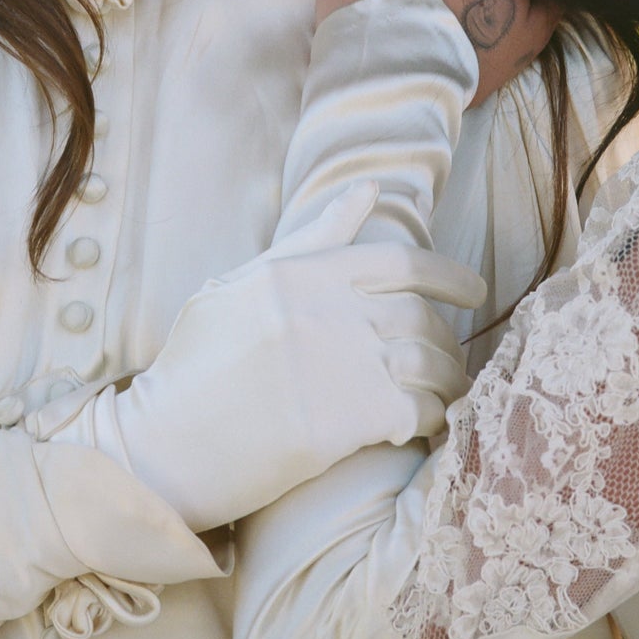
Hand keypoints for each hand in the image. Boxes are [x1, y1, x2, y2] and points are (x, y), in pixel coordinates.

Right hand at [46, 182, 482, 531]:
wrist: (162, 447)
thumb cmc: (195, 367)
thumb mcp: (240, 287)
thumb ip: (308, 242)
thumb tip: (368, 191)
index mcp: (300, 274)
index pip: (401, 261)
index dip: (451, 276)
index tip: (475, 292)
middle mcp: (324, 311)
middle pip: (421, 317)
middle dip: (448, 340)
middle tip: (453, 359)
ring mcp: (335, 366)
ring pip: (429, 363)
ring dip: (449, 381)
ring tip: (448, 394)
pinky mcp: (341, 423)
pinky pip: (418, 412)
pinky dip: (434, 418)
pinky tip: (427, 426)